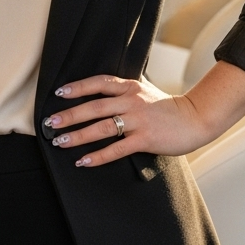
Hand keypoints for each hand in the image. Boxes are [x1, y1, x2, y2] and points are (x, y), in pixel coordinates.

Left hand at [45, 62, 244, 167]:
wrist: (194, 118)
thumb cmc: (166, 107)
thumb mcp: (144, 91)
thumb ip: (123, 90)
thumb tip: (100, 89)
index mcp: (129, 86)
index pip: (98, 83)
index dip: (78, 87)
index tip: (59, 93)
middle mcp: (131, 100)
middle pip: (94, 106)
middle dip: (70, 114)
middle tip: (50, 122)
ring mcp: (138, 120)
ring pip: (102, 126)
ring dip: (78, 135)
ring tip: (60, 141)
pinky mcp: (145, 139)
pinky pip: (116, 148)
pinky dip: (98, 155)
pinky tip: (83, 161)